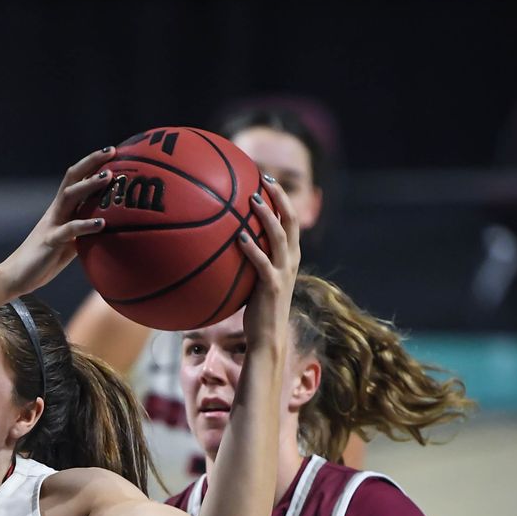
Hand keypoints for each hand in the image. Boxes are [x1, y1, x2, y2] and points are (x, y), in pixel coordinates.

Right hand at [0, 148, 112, 296]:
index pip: (76, 179)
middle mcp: (56, 212)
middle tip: (112, 152)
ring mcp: (52, 224)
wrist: (15, 277)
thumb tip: (110, 230)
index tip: (113, 152)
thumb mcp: (69, 244)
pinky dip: (86, 225)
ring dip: (89, 185)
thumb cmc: (44, 261)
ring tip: (109, 176)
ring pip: (69, 197)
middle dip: (92, 163)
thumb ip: (85, 233)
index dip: (92, 164)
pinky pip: (69, 230)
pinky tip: (102, 223)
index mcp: (60, 210)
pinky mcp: (50, 241)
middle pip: (72, 178)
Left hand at [238, 177, 300, 354]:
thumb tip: (225, 245)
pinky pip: (262, 262)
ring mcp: (283, 272)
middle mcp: (291, 260)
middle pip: (291, 220)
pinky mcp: (272, 286)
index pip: (290, 220)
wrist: (267, 337)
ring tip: (253, 199)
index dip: (282, 198)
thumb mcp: (254, 280)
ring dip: (267, 216)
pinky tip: (239, 236)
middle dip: (280, 197)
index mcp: (289, 257)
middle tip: (264, 178)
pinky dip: (252, 248)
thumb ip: (248, 261)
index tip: (266, 179)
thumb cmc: (257, 310)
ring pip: (280, 236)